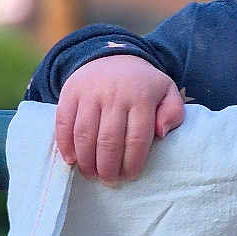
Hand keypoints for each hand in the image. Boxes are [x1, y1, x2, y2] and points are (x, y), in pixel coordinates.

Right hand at [55, 54, 185, 182]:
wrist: (112, 54)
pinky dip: (65, 144)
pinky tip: (71, 160)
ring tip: (91, 174)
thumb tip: (161, 133)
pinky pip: (63, 122)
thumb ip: (173, 113)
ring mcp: (90, 92)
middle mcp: (114, 94)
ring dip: (86, 160)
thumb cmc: (143, 84)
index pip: (137, 138)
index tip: (130, 176)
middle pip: (109, 140)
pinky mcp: (70, 92)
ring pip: (84, 134)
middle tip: (109, 180)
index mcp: (141, 97)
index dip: (132, 162)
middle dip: (108, 167)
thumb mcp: (167, 93)